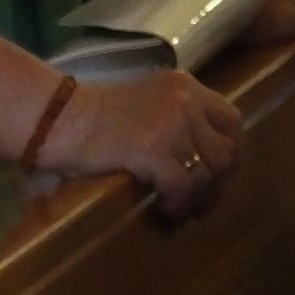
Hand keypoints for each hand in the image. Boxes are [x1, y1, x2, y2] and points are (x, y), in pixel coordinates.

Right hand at [37, 69, 242, 219]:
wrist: (61, 118)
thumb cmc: (97, 114)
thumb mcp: (148, 103)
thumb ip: (179, 118)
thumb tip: (206, 157)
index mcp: (185, 85)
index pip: (232, 120)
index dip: (232, 151)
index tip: (218, 173)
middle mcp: (185, 100)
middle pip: (226, 151)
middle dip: (219, 183)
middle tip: (203, 201)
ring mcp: (171, 124)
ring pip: (209, 173)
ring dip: (199, 198)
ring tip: (183, 208)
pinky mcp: (153, 149)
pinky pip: (183, 188)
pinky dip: (178, 205)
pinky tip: (165, 209)